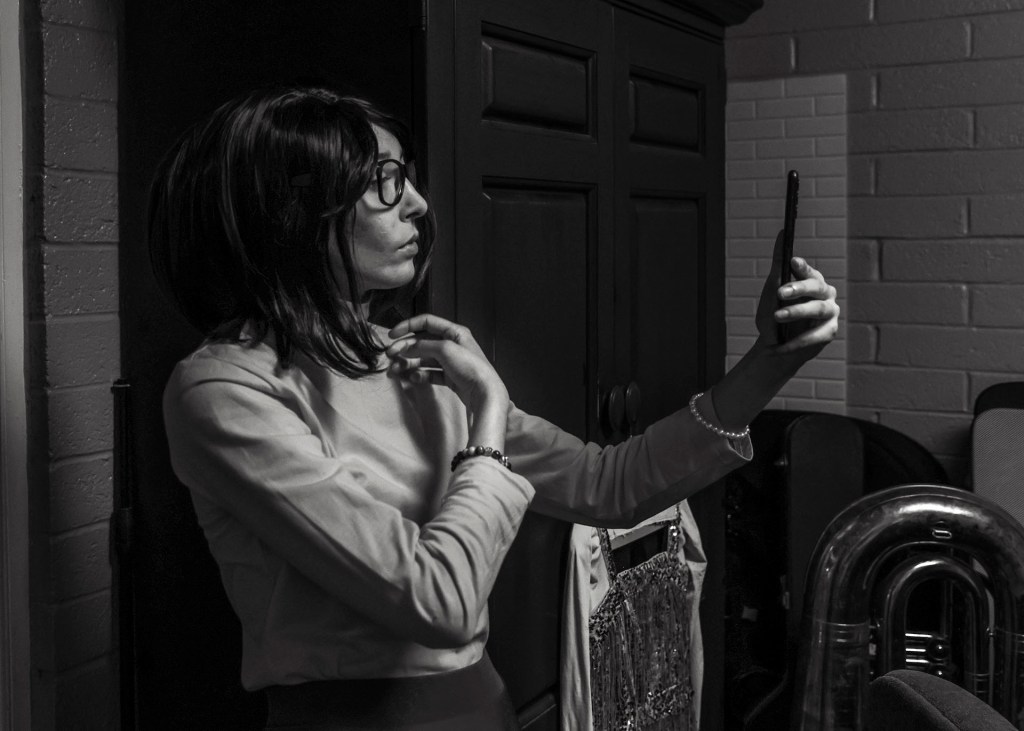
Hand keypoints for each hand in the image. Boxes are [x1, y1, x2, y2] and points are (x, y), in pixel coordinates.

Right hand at [385, 314, 509, 418]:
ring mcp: (451, 362)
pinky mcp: (450, 377)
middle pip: (423, 342)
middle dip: (405, 348)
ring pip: (424, 359)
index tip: (392, 335)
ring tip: (396, 370)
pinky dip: (420, 375)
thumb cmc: (469, 366)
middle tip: (390, 356)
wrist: (484, 392)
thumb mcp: (444, 349)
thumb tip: (406, 347)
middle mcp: (452, 345)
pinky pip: (430, 373)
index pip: (427, 322)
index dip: (408, 326)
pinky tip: (413, 378)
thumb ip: (423, 346)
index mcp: (454, 332)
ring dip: (409, 363)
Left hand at [755, 230, 839, 357]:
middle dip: (798, 288)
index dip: (803, 267)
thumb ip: (778, 264)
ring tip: (777, 316)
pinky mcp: (829, 332)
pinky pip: (814, 336)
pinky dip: (794, 341)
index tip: (792, 261)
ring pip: (817, 309)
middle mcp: (825, 294)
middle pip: (817, 287)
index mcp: (812, 281)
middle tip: (779, 292)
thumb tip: (782, 233)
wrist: (774, 347)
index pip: (809, 271)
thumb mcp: (771, 292)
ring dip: (796, 312)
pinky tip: (778, 345)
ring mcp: (830, 313)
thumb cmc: (774, 316)